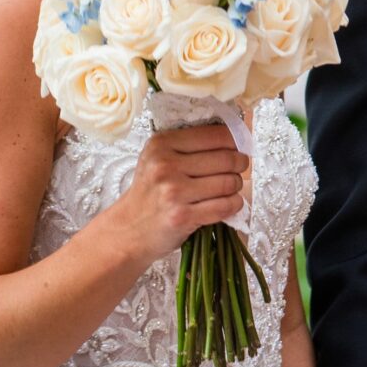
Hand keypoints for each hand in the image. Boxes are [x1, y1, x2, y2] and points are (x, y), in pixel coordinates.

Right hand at [109, 123, 248, 263]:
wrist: (127, 231)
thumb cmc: (150, 193)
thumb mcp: (159, 158)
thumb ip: (191, 145)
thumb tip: (237, 135)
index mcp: (162, 144)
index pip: (217, 135)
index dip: (236, 141)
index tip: (238, 148)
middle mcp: (166, 165)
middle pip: (228, 158)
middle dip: (239, 165)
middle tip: (235, 171)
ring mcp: (173, 192)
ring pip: (230, 182)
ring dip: (236, 187)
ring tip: (226, 189)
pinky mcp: (182, 216)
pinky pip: (226, 206)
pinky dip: (233, 205)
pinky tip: (225, 204)